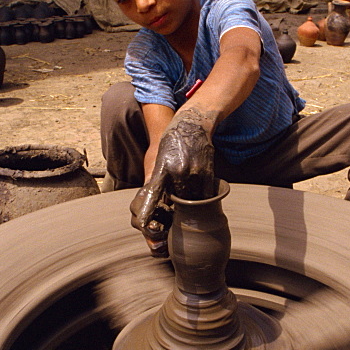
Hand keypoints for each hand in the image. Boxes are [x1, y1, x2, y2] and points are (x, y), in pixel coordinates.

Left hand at [129, 113, 215, 254]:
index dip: (147, 210)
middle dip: (178, 200)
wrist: (192, 124)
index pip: (153, 193)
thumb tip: (164, 201)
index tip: (142, 224)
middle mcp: (178, 171)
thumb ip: (162, 179)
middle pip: (177, 199)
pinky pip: (205, 193)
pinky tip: (199, 183)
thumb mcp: (161, 158)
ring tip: (190, 183)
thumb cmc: (173, 142)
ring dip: (191, 197)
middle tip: (179, 192)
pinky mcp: (207, 172)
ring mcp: (194, 172)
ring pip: (192, 198)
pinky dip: (203, 194)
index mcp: (162, 168)